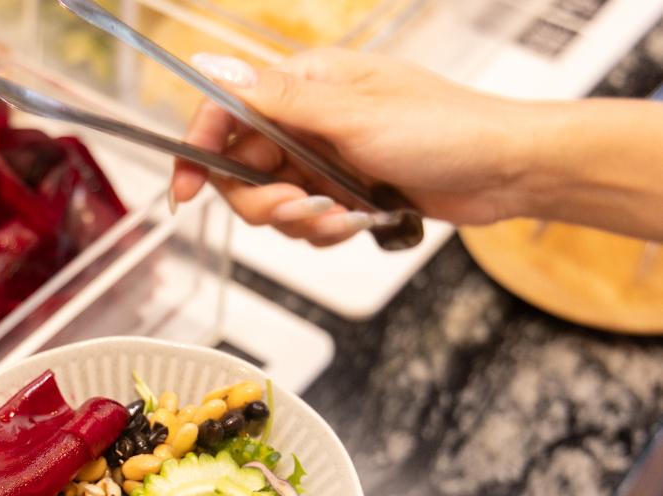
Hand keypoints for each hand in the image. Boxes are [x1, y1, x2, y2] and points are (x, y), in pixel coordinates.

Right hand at [171, 49, 531, 246]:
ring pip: (273, 202)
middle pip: (243, 170)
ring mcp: (325, 158)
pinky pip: (307, 222)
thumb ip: (275, 101)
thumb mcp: (352, 116)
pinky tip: (356, 223)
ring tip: (342, 217)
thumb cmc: (447, 130)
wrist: (506, 171)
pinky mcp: (343, 191)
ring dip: (301, 221)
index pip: (226, 114)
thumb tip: (213, 68)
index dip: (198, 152)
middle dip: (264, 201)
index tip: (184, 191)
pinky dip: (324, 231)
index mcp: (306, 85)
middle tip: (299, 209)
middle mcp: (309, 119)